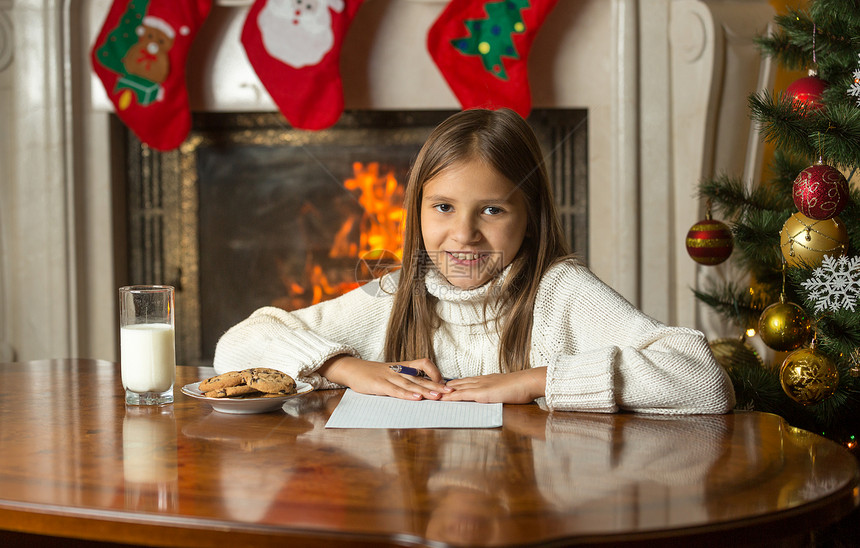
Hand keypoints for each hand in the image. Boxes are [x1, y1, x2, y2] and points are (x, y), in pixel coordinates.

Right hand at [318, 355, 451, 400]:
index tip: (444, 383)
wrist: (351, 369)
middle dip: (437, 385)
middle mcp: (398, 370)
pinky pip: (395, 390)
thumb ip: (405, 379)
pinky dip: (407, 395)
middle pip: (421, 377)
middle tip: (452, 392)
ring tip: (439, 396)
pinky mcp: (379, 385)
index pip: (424, 364)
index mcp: (402, 366)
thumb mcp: (391, 373)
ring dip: (426, 391)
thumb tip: (422, 387)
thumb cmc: (372, 373)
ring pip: (411, 384)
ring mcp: (389, 377)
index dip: (435, 372)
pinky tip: (416, 399)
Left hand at [441, 367, 545, 403]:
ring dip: (443, 392)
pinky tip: (442, 399)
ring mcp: (479, 386)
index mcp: (486, 379)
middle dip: (443, 387)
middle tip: (431, 389)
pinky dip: (450, 397)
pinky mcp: (480, 393)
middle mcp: (480, 380)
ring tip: (431, 394)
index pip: (466, 381)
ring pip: (456, 388)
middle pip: (457, 383)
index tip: (444, 386)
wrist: (527, 382)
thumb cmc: (522, 387)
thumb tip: (498, 395)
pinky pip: (461, 395)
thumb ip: (500, 391)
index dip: (454, 384)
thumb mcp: (508, 389)